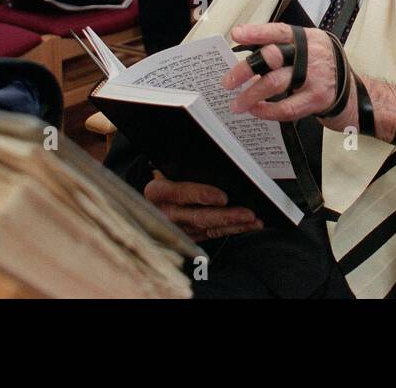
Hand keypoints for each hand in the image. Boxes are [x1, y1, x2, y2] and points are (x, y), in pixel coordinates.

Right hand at [144, 170, 260, 240]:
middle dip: (227, 216)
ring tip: (253, 221)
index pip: (182, 194)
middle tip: (248, 213)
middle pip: (199, 216)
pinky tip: (244, 226)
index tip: (223, 197)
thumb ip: (181, 168)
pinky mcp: (186, 236)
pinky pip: (210, 234)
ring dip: (234, 226)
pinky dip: (229, 231)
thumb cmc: (159, 179)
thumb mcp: (163, 169)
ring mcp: (175, 228)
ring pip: (208, 229)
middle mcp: (165, 213)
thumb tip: (210, 160)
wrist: (142, 201)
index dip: (203, 195)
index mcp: (157, 192)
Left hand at [224, 24, 348, 124]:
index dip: (257, 32)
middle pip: (272, 56)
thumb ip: (285, 50)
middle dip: (245, 69)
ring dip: (250, 94)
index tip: (237, 34)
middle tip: (228, 81)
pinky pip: (285, 107)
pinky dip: (266, 110)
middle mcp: (313, 54)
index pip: (280, 31)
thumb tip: (249, 55)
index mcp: (309, 39)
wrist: (356, 96)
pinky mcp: (317, 99)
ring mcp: (316, 77)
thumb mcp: (310, 53)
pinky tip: (256, 110)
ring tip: (237, 103)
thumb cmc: (326, 72)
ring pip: (274, 83)